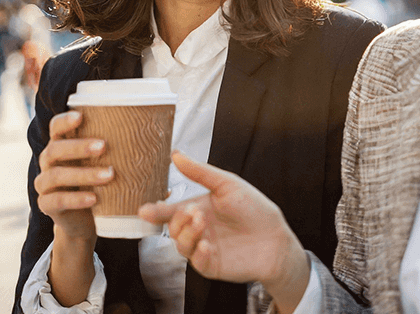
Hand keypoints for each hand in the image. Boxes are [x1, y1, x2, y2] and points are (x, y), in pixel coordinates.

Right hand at [33, 110, 112, 242]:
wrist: (84, 221)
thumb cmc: (98, 184)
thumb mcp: (107, 165)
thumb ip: (125, 155)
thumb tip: (169, 152)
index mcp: (62, 145)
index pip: (56, 127)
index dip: (65, 120)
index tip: (81, 116)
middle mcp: (49, 162)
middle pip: (55, 149)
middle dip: (79, 146)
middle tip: (103, 146)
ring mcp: (44, 184)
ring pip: (56, 175)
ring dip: (83, 174)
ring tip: (109, 175)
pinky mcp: (46, 205)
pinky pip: (57, 201)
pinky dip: (76, 199)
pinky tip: (94, 199)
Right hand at [138, 152, 309, 309]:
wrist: (275, 237)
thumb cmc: (254, 208)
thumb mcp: (227, 184)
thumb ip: (200, 172)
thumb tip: (176, 155)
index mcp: (198, 209)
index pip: (171, 210)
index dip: (156, 211)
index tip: (144, 210)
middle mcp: (198, 229)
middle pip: (173, 228)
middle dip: (179, 219)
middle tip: (194, 211)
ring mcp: (203, 248)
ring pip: (181, 245)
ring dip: (187, 234)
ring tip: (202, 223)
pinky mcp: (211, 265)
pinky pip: (195, 263)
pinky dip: (198, 253)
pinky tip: (207, 244)